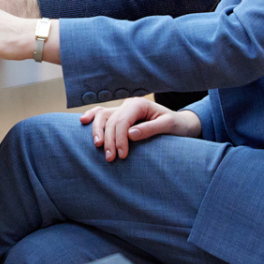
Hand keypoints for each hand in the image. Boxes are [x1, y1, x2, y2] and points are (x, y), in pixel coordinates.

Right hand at [77, 96, 202, 160]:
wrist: (180, 124)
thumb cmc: (177, 125)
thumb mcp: (169, 126)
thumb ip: (150, 129)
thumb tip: (130, 134)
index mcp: (139, 104)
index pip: (123, 120)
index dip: (119, 138)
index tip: (122, 155)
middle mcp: (128, 104)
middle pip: (111, 120)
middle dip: (109, 140)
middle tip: (111, 159)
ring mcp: (122, 109)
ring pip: (102, 116)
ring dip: (97, 131)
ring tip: (98, 147)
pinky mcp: (119, 116)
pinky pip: (102, 114)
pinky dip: (92, 117)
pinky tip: (82, 121)